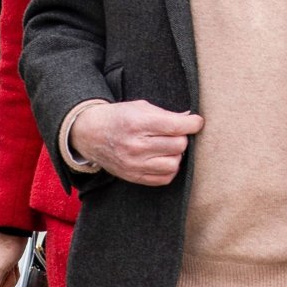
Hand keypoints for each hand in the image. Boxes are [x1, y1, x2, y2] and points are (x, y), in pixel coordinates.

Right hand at [71, 99, 203, 185]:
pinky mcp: (134, 177)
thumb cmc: (118, 118)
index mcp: (138, 123)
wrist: (91, 134)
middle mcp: (136, 145)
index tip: (196, 122)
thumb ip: (166, 114)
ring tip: (168, 147)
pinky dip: (169, 169)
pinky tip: (163, 159)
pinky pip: (164, 178)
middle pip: (178, 145)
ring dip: (175, 155)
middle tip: (175, 133)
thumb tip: (191, 119)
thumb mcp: (139, 107)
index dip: (193, 123)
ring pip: (174, 164)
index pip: (176, 126)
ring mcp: (134, 164)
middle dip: (181, 137)